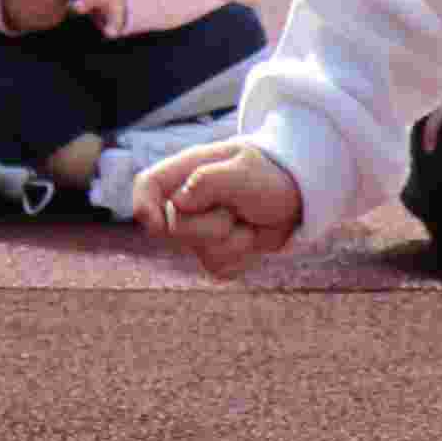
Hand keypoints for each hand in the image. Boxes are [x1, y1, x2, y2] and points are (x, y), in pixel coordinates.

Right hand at [139, 140, 304, 277]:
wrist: (297, 198)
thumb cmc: (269, 176)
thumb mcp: (245, 172)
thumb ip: (211, 181)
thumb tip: (180, 201)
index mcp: (186, 173)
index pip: (147, 186)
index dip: (144, 206)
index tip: (159, 225)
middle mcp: (186, 203)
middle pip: (175, 229)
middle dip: (214, 224)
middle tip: (239, 208)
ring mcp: (198, 231)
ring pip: (202, 253)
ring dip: (235, 241)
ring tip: (249, 219)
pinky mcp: (214, 254)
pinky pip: (219, 269)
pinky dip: (243, 257)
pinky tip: (251, 236)